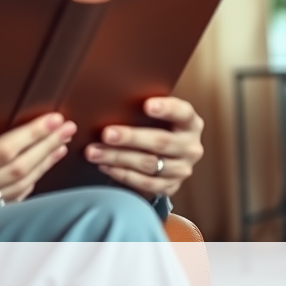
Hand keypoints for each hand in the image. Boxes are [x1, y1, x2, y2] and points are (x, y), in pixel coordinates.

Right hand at [0, 105, 75, 233]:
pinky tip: (40, 170)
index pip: (0, 151)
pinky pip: (8, 200)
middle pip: (18, 168)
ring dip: (43, 164)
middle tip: (66, 126)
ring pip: (19, 186)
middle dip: (46, 145)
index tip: (50, 119)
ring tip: (61, 144)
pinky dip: (30, 184)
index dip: (30, 135)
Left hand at [83, 96, 202, 197]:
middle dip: (130, 137)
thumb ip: (143, 107)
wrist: (167, 156)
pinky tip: (105, 166)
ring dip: (118, 158)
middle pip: (160, 142)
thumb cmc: (156, 126)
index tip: (147, 105)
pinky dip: (122, 174)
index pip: (182, 112)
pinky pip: (145, 183)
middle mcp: (190, 147)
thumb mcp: (157, 114)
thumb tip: (111, 98)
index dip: (166, 108)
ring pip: (149, 164)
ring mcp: (182, 169)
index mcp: (190, 123)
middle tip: (106, 134)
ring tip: (94, 152)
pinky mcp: (171, 186)